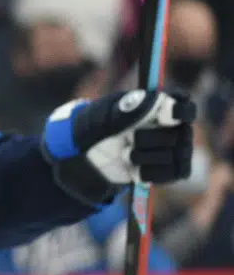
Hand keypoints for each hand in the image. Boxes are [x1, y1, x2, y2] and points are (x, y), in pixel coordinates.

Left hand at [41, 90, 196, 205]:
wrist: (89, 154)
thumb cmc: (99, 126)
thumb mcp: (105, 116)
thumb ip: (128, 108)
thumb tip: (154, 99)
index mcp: (161, 104)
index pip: (184, 106)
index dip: (179, 111)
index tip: (164, 115)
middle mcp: (176, 126)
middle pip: (177, 135)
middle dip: (147, 140)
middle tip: (129, 138)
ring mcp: (178, 148)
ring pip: (172, 157)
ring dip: (141, 157)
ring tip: (126, 152)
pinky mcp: (174, 170)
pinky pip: (170, 174)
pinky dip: (146, 173)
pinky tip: (134, 168)